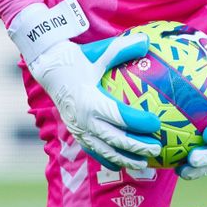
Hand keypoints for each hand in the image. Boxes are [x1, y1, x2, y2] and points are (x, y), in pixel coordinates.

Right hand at [29, 33, 163, 169]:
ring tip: (145, 165)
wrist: (48, 69)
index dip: (139, 122)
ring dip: (125, 159)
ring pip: (104, 150)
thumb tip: (147, 41)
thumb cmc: (78, 59)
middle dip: (137, 146)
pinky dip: (108, 159)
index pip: (120, 115)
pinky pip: (93, 151)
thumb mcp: (99, 52)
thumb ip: (123, 48)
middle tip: (158, 148)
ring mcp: (78, 129)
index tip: (157, 123)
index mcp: (90, 100)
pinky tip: (122, 165)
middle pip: (115, 138)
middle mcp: (84, 119)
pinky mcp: (76, 133)